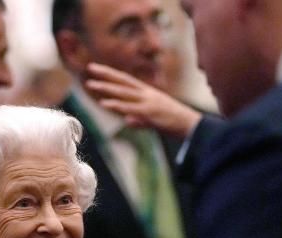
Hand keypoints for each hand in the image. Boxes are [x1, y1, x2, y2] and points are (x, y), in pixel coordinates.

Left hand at [84, 63, 200, 138]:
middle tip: (90, 67)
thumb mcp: (154, 119)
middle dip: (106, 74)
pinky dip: (116, 105)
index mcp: (148, 93)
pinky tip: (103, 103)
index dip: (113, 74)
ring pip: (123, 92)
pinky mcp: (149, 113)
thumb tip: (128, 120)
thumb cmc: (174, 123)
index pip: (127, 80)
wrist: (191, 126)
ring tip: (91, 84)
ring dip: (106, 88)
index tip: (99, 69)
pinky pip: (129, 108)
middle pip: (123, 81)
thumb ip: (139, 119)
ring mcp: (148, 102)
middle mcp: (147, 94)